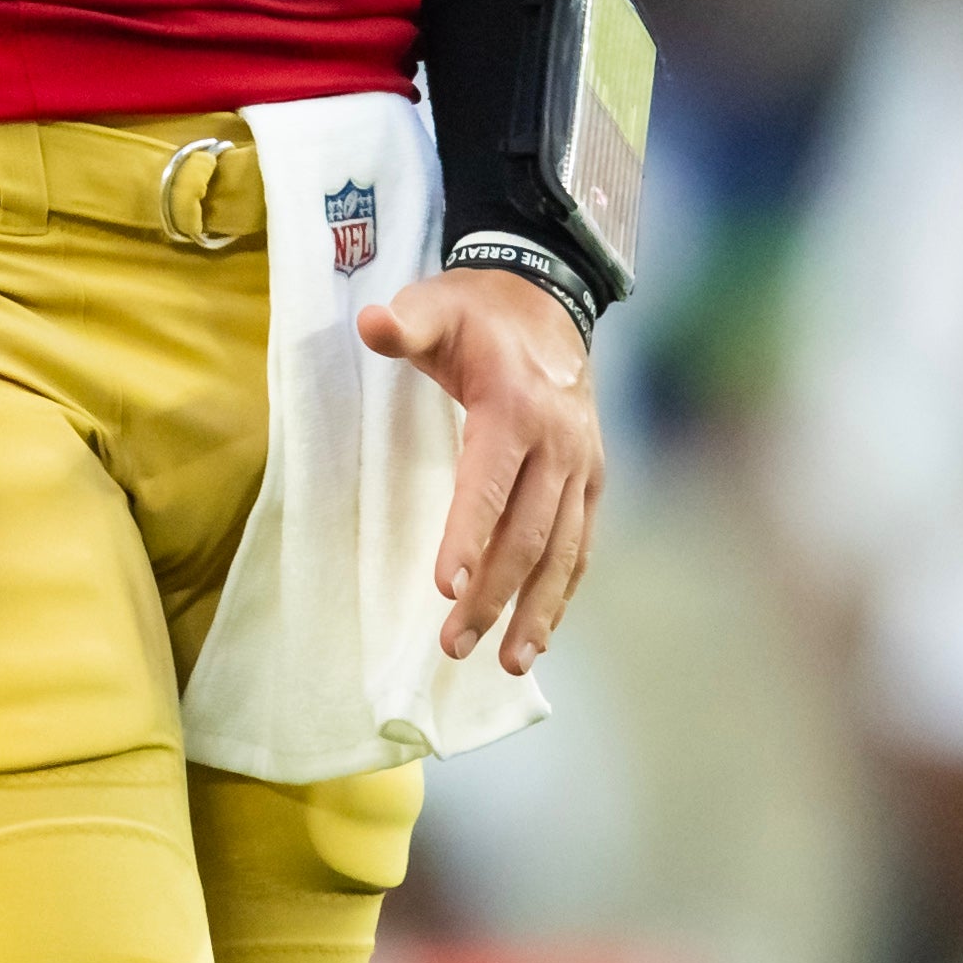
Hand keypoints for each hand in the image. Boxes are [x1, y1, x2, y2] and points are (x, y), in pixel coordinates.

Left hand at [357, 266, 599, 671]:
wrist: (550, 299)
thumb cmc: (478, 313)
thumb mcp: (438, 305)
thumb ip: (406, 324)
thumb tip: (370, 322)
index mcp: (515, 405)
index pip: (489, 481)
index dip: (468, 535)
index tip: (446, 587)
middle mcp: (557, 441)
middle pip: (526, 532)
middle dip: (492, 594)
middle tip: (454, 644)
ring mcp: (581, 464)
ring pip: (562, 550)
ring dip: (537, 610)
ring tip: (509, 663)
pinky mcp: (592, 478)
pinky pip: (582, 543)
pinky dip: (565, 592)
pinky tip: (542, 634)